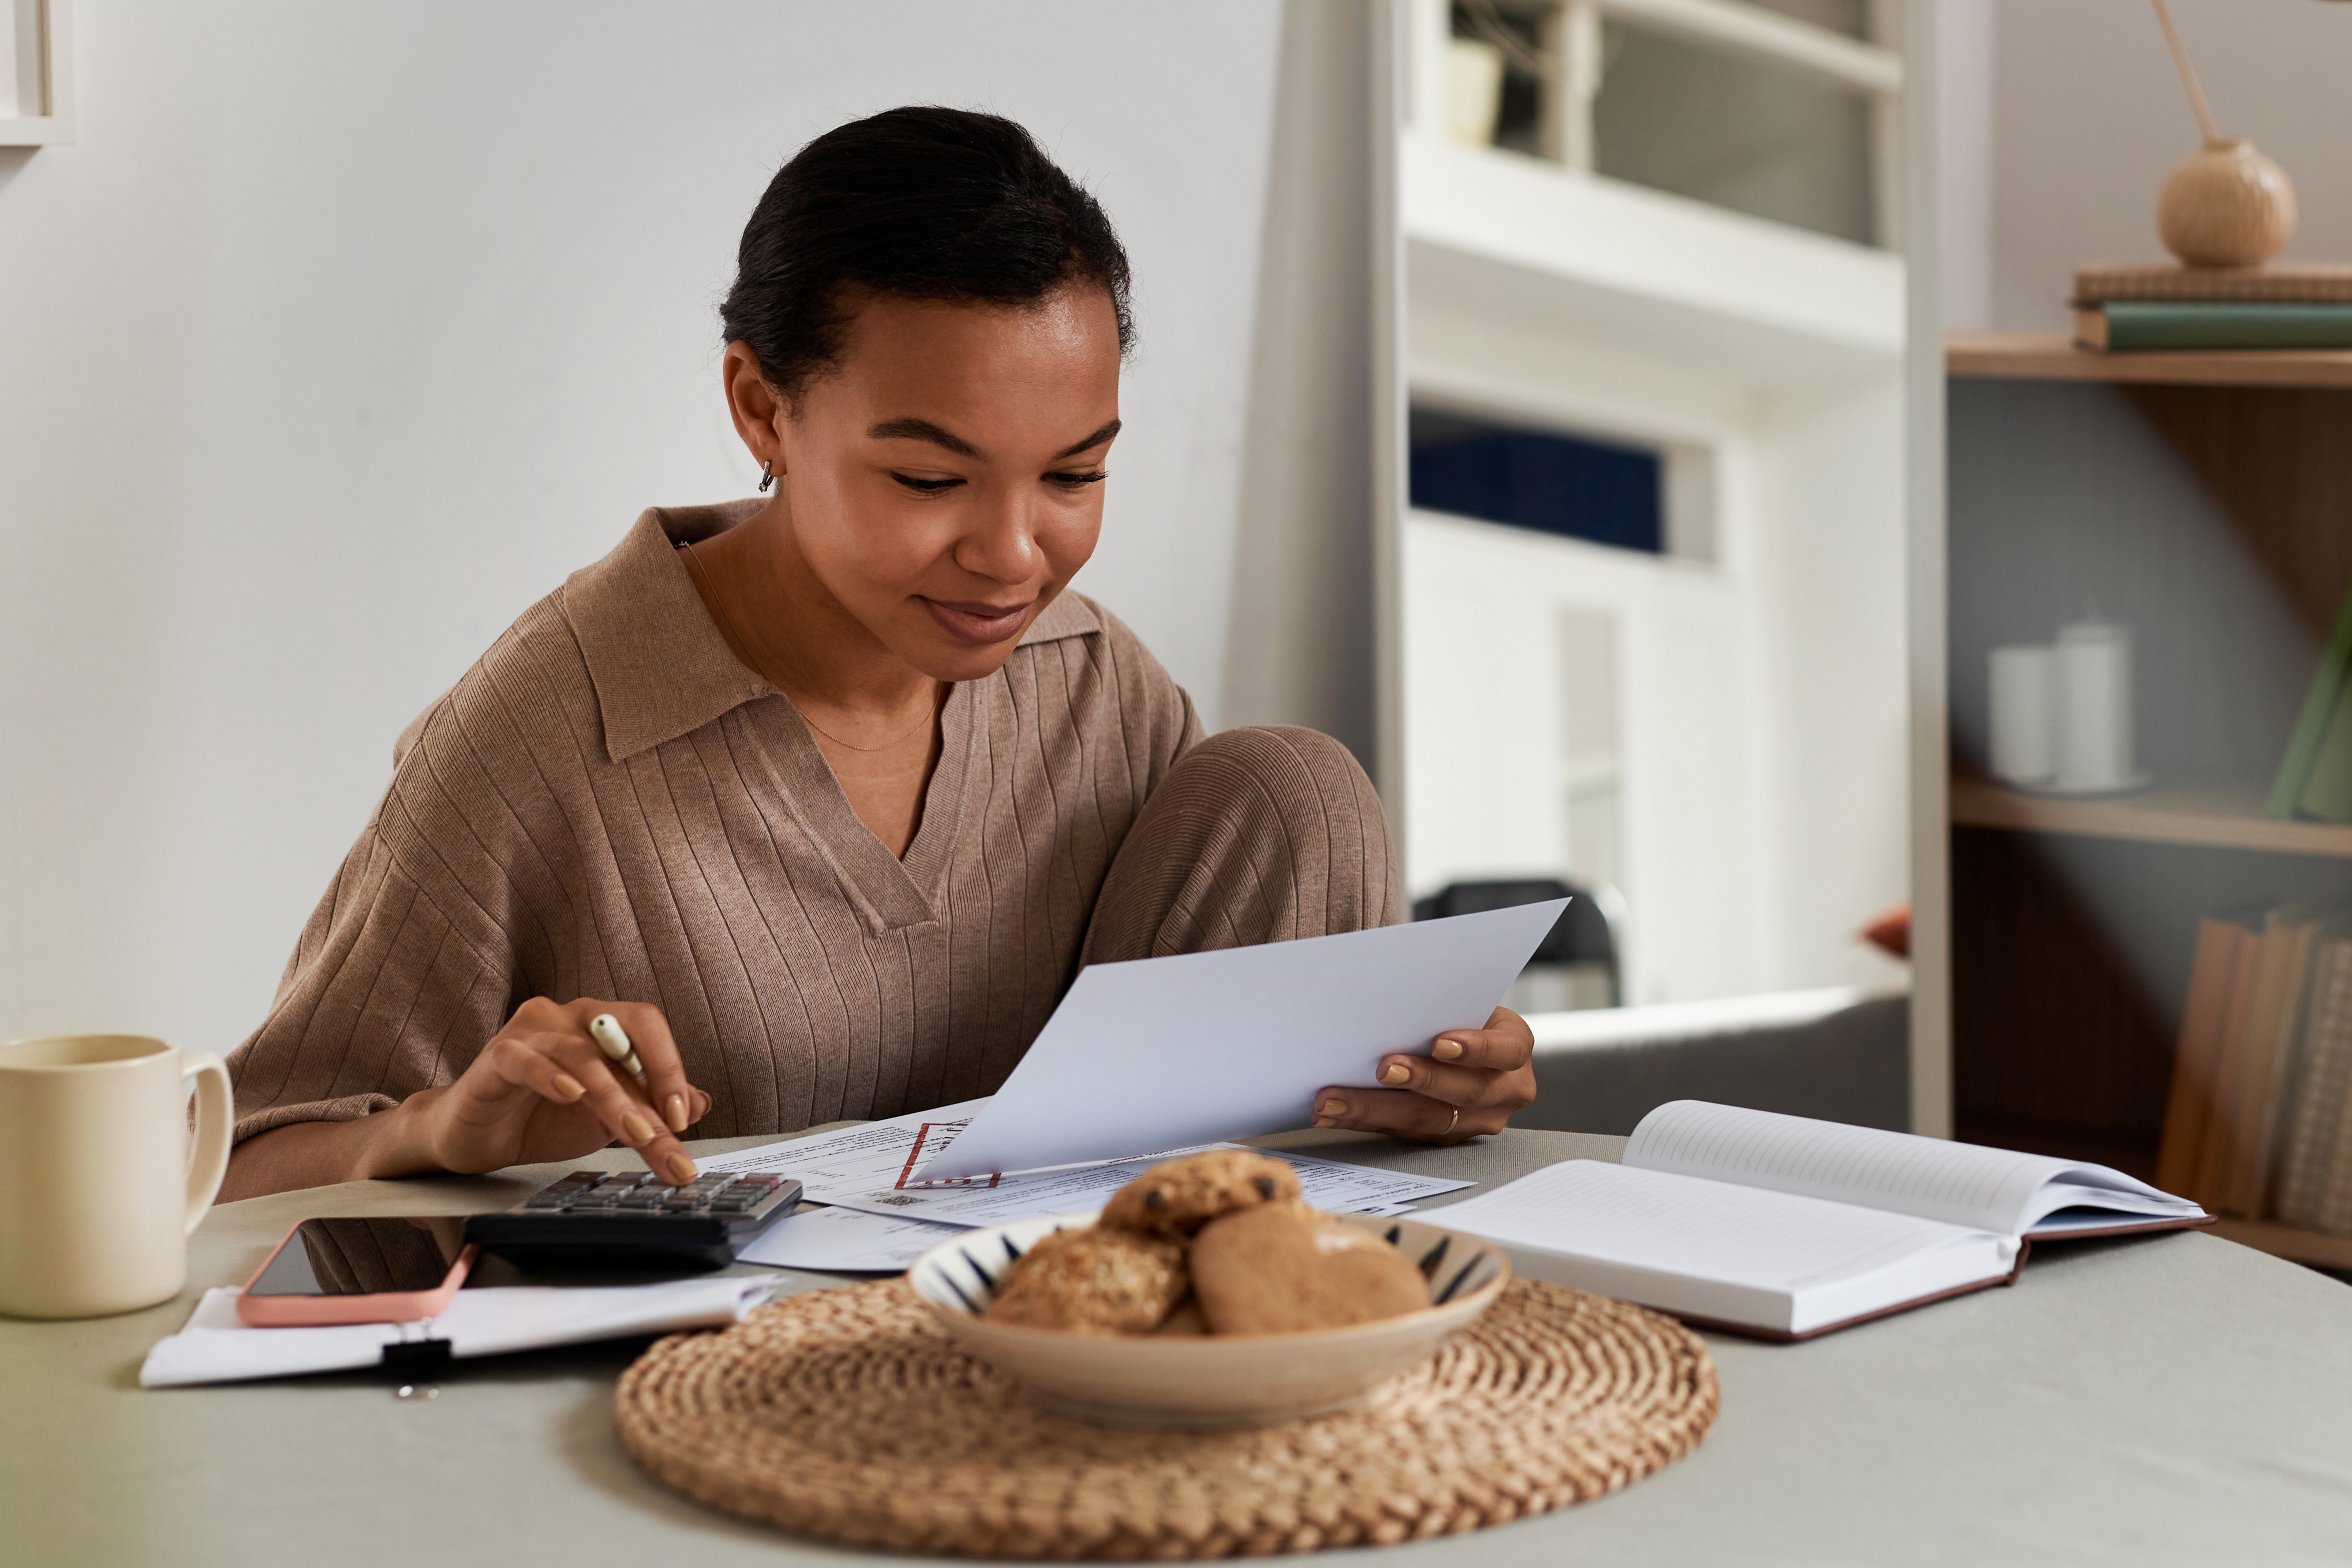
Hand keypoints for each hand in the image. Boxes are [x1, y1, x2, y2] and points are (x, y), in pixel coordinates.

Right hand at [405, 997, 711, 1182]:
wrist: (477, 1137)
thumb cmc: (540, 1119)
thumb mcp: (608, 1119)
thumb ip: (651, 1109)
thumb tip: (702, 1103)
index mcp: (600, 1026)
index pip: (649, 1028)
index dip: (672, 1068)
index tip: (685, 1118)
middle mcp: (569, 1018)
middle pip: (624, 1033)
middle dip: (652, 1084)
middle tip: (667, 1131)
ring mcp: (531, 1033)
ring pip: (581, 1054)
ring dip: (613, 1097)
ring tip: (634, 1132)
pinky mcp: (497, 1057)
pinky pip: (525, 1058)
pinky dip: (550, 1075)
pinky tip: (570, 1094)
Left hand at [1309, 1007, 1535, 1143]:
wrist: (1466, 1043)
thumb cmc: (1459, 1014)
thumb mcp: (1465, 1002)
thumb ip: (1443, 1004)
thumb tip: (1393, 991)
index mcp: (1514, 1052)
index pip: (1504, 1052)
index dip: (1476, 1049)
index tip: (1440, 1042)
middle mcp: (1504, 1092)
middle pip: (1464, 1092)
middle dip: (1420, 1081)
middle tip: (1383, 1069)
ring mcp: (1474, 1121)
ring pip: (1426, 1120)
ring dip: (1374, 1109)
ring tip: (1335, 1099)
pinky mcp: (1442, 1137)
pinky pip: (1401, 1132)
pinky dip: (1363, 1120)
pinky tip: (1333, 1112)